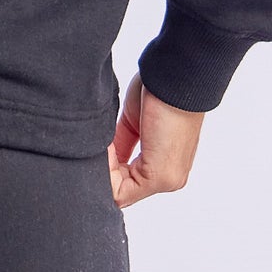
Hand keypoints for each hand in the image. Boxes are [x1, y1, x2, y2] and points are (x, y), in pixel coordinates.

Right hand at [107, 72, 203, 207]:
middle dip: (102, 171)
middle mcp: (169, 177)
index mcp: (165, 165)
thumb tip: (101, 160)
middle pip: (121, 191)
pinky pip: (122, 191)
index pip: (124, 183)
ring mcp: (167, 179)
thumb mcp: (134, 124)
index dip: (104, 168)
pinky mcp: (161, 176)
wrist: (175, 78)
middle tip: (96, 147)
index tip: (97, 145)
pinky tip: (105, 148)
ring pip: (120, 193)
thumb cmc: (159, 91)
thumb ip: (120, 146)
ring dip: (104, 170)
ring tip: (101, 145)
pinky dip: (106, 170)